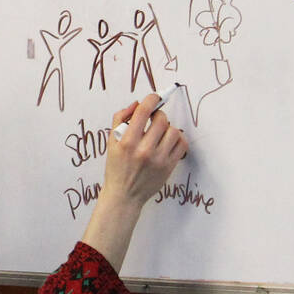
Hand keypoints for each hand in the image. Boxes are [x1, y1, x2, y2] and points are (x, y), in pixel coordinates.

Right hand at [78, 93, 188, 272]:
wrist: (124, 195)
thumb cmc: (116, 167)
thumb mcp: (111, 141)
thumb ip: (120, 118)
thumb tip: (137, 104)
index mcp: (127, 142)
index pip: (143, 111)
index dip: (151, 99)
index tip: (154, 97)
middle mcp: (144, 150)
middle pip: (161, 120)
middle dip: (158, 115)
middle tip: (154, 119)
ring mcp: (159, 160)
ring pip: (174, 131)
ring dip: (168, 128)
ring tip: (160, 132)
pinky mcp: (169, 167)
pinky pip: (182, 145)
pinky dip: (178, 139)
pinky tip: (169, 141)